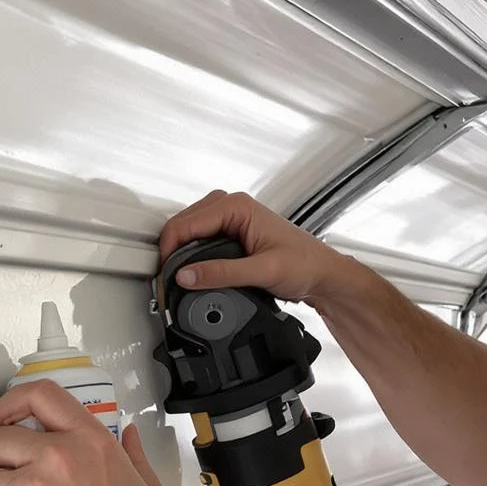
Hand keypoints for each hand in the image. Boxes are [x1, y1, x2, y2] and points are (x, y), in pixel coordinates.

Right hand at [159, 191, 354, 306]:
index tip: (165, 276)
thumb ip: (222, 273)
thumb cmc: (305, 264)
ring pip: (189, 231)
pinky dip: (191, 254)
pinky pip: (200, 239)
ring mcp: (231, 219)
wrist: (323, 274)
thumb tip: (187, 276)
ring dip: (179, 252)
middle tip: (164, 279)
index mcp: (237, 206)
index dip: (170, 251)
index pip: (186, 224)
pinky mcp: (232, 233)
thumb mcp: (262, 271)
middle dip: (170, 251)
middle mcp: (232, 207)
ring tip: (173, 276)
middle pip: (183, 224)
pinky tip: (190, 271)